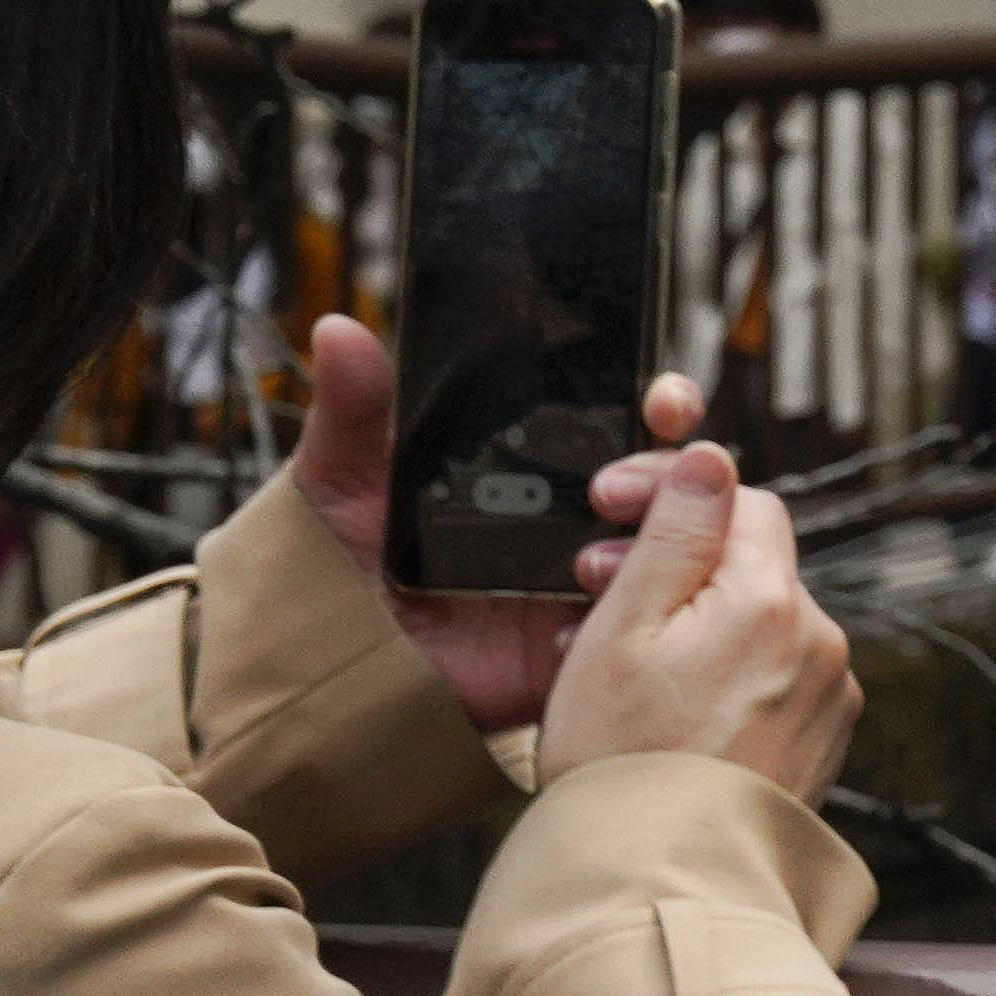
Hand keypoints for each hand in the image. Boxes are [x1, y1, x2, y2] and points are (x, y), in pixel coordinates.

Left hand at [291, 314, 716, 727]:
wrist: (322, 667)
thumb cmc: (329, 572)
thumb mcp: (339, 483)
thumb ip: (352, 411)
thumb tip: (338, 328)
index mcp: (532, 468)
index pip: (620, 420)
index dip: (658, 403)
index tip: (661, 401)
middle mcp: (572, 517)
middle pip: (670, 477)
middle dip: (674, 465)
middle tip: (623, 480)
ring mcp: (584, 581)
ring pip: (672, 545)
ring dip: (657, 539)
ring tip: (591, 557)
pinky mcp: (577, 641)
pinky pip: (639, 625)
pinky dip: (633, 612)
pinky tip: (582, 608)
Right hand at [536, 442, 854, 809]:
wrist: (658, 884)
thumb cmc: (622, 759)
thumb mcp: (623, 630)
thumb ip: (673, 535)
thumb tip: (711, 457)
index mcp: (774, 604)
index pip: (743, 503)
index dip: (673, 496)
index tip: (608, 509)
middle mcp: (821, 644)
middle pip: (747, 565)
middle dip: (669, 565)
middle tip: (588, 590)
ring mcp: (828, 697)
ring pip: (754, 624)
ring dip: (689, 623)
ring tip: (613, 664)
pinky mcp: (822, 742)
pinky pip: (768, 680)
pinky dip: (719, 675)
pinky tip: (660, 708)